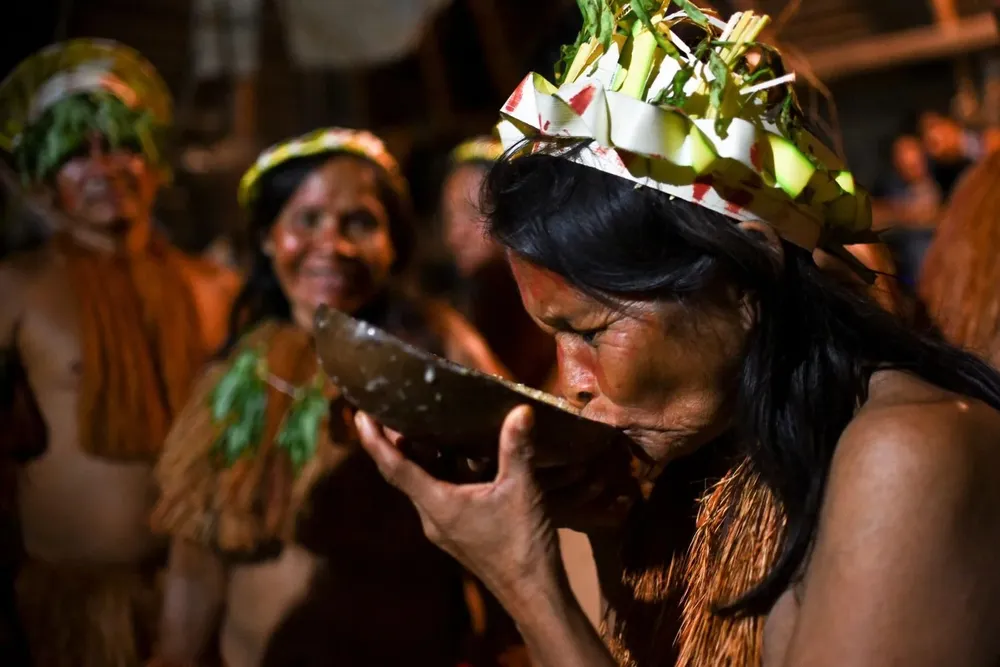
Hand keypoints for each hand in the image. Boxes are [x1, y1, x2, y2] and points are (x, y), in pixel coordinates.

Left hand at [356, 406, 565, 605]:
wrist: (533, 595)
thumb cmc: (523, 546)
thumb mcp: (522, 490)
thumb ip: (516, 449)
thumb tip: (521, 409)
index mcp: (438, 505)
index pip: (395, 468)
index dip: (375, 441)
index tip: (360, 416)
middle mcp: (433, 517)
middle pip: (404, 473)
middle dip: (397, 441)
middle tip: (395, 408)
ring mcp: (444, 527)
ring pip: (423, 484)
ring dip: (421, 455)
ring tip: (424, 421)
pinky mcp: (458, 531)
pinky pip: (440, 493)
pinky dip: (442, 470)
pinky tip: (460, 454)